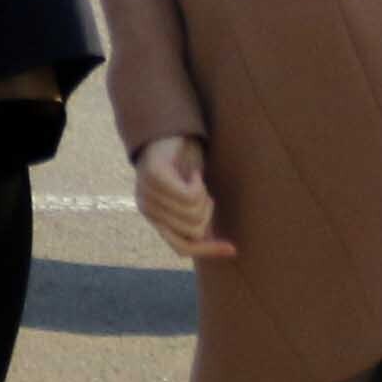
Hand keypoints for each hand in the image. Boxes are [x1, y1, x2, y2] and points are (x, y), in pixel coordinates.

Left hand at [132, 133, 234, 261]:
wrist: (172, 131)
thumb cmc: (186, 164)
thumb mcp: (194, 197)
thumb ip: (196, 218)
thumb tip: (210, 241)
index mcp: (156, 218)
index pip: (182, 247)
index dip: (208, 250)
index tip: (233, 249)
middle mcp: (147, 209)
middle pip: (195, 230)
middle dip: (208, 212)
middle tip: (203, 189)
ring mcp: (147, 193)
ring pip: (193, 214)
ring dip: (204, 196)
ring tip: (196, 179)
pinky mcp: (153, 177)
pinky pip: (189, 196)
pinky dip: (199, 184)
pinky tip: (194, 172)